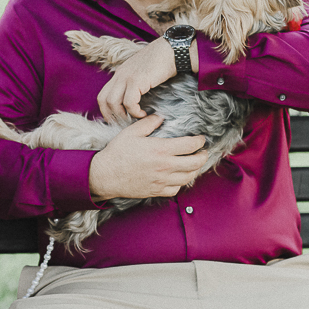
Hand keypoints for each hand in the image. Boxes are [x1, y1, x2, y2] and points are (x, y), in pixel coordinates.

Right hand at [88, 114, 207, 201]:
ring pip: (189, 177)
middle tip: (203, 152)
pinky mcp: (157, 191)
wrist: (105, 175)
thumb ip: (148, 123)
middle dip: (203, 156)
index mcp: (161, 149)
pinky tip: (179, 176)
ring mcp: (162, 180)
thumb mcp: (131, 132)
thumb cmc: (117, 153)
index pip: (190, 145)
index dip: (199, 141)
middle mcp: (165, 166)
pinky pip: (176, 189)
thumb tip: (161, 117)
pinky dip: (181, 182)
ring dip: (195, 170)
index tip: (200, 139)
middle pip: (195, 163)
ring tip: (194, 164)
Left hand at [97, 37, 196, 122]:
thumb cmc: (162, 62)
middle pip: (103, 100)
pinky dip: (135, 112)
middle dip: (111, 115)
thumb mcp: (142, 73)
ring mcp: (127, 77)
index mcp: (119, 74)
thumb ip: (134, 84)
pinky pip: (129, 102)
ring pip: (113, 102)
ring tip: (135, 119)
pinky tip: (144, 114)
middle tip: (124, 124)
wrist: (173, 50)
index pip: (103, 95)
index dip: (106, 110)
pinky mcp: (137, 80)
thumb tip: (135, 101)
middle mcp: (120, 75)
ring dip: (123, 115)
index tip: (116, 120)